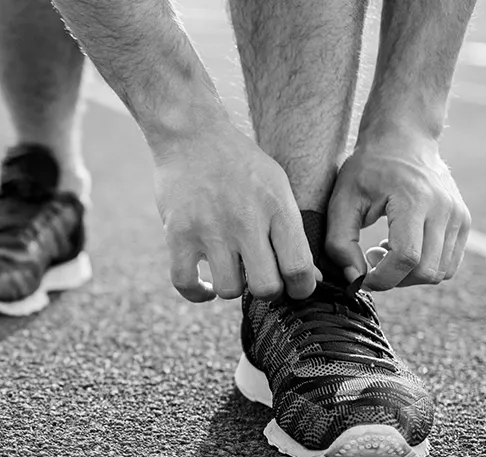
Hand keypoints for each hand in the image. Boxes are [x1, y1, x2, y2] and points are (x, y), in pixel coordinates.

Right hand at [153, 124, 319, 302]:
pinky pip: (186, 283)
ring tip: (232, 272)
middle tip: (262, 279)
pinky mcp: (178, 234)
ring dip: (233, 287)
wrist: (193, 135)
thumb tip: (308, 278)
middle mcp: (245, 221)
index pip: (298, 268)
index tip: (295, 287)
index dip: (301, 288)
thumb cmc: (240, 164)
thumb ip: (292, 232)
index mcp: (276, 208)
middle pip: (266, 287)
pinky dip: (198, 292)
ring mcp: (210, 230)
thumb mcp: (277, 187)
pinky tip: (206, 285)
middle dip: (268, 292)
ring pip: (229, 290)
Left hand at [326, 127, 470, 289]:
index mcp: (415, 201)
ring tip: (386, 249)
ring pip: (441, 273)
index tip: (360, 277)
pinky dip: (424, 266)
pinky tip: (403, 246)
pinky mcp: (463, 222)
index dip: (381, 278)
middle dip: (394, 278)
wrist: (404, 139)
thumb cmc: (368, 169)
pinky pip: (449, 264)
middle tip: (371, 258)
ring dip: (409, 274)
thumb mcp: (341, 201)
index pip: (406, 258)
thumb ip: (340, 243)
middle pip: (426, 271)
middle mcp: (444, 210)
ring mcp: (459, 216)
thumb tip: (354, 279)